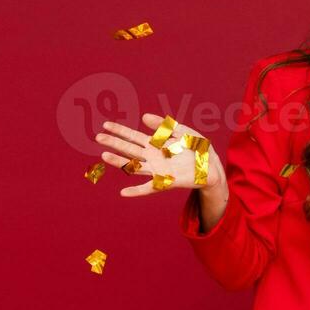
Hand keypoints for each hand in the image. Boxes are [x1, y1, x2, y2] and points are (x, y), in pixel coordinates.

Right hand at [95, 112, 225, 197]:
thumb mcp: (183, 132)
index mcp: (156, 144)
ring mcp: (158, 170)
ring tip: (104, 156)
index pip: (134, 136)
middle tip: (98, 137)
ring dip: (120, 162)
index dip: (120, 130)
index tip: (105, 125)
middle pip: (129, 149)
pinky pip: (149, 187)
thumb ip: (165, 125)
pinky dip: (137, 191)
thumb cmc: (197, 148)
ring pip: (135, 166)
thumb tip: (144, 117)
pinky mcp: (166, 182)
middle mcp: (153, 157)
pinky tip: (124, 193)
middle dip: (114, 143)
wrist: (212, 167)